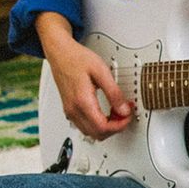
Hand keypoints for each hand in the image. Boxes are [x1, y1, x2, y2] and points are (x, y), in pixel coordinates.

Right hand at [37, 12, 132, 140]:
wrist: (60, 53)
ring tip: (117, 111)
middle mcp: (73, 110)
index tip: (128, 116)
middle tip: (124, 113)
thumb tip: (124, 109)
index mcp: (82, 101)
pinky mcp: (69, 110)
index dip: (119, 125)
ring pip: (90, 132)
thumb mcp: (101, 71)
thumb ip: (114, 92)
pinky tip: (106, 112)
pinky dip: (97, 123)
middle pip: (97, 134)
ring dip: (106, 127)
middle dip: (114, 127)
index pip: (103, 127)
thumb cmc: (78, 59)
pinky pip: (85, 125)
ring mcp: (70, 111)